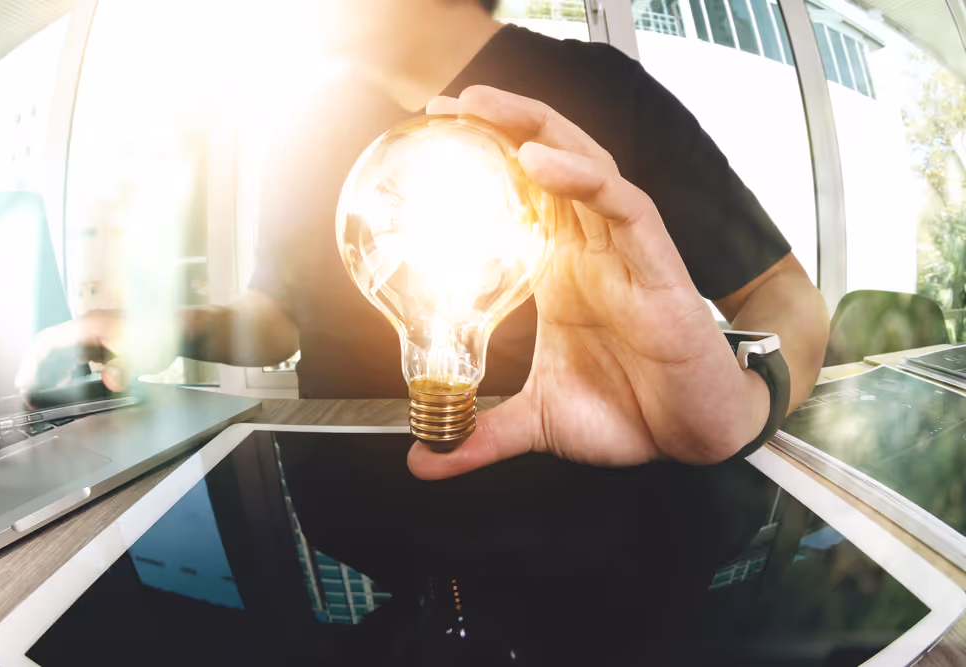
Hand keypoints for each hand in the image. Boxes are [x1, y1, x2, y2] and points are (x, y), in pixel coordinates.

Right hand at [14, 310, 172, 393]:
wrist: (181, 330)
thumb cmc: (162, 335)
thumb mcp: (141, 355)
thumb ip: (123, 369)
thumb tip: (110, 380)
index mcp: (90, 325)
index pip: (49, 340)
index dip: (32, 362)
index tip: (24, 381)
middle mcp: (89, 329)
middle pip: (53, 349)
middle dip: (40, 372)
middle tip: (30, 395)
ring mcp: (96, 337)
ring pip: (65, 356)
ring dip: (55, 375)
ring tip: (45, 396)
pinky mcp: (104, 346)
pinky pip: (80, 360)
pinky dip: (73, 374)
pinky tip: (70, 388)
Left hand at [408, 86, 769, 479]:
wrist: (693, 439)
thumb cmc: (630, 414)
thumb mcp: (539, 421)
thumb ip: (482, 434)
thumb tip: (425, 459)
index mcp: (560, 273)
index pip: (519, 198)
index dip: (482, 163)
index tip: (431, 140)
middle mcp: (591, 252)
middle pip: (548, 165)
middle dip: (502, 125)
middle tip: (449, 105)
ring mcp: (625, 255)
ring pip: (586, 168)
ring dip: (537, 132)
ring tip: (486, 111)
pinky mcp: (659, 270)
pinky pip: (624, 208)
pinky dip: (585, 180)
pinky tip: (542, 164)